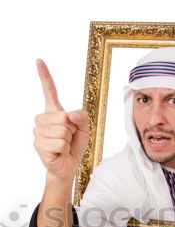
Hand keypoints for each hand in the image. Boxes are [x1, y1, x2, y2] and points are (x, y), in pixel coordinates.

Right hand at [33, 59, 89, 181]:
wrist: (68, 166)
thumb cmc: (74, 146)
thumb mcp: (84, 129)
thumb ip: (82, 116)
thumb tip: (69, 115)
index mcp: (54, 112)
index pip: (49, 91)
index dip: (44, 76)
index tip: (39, 60)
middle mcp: (43, 119)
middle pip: (63, 116)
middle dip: (72, 129)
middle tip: (69, 138)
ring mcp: (39, 132)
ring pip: (62, 130)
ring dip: (68, 140)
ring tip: (64, 145)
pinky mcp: (39, 144)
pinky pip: (59, 142)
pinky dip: (64, 148)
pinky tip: (60, 152)